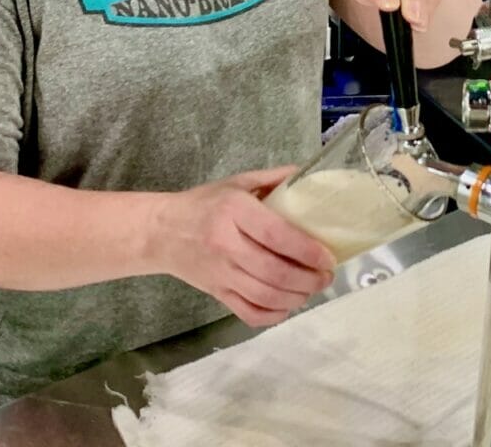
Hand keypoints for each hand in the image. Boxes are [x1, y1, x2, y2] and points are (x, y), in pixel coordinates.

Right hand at [156, 167, 335, 326]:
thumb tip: (309, 175)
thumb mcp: (237, 182)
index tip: (328, 256)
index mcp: (234, 211)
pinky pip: (248, 313)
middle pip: (274, 271)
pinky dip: (273, 315)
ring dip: (296, 297)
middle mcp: (226, 244)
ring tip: (312, 288)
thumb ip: (273, 179)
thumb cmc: (204, 203)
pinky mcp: (216, 294)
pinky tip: (287, 305)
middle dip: (308, 279)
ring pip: (265, 295)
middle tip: (326, 276)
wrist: (162, 231)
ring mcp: (220, 273)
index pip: (276, 234)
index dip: (306, 249)